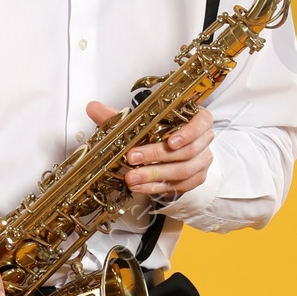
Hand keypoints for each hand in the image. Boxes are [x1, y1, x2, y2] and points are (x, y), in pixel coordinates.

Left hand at [86, 100, 213, 199]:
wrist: (171, 150)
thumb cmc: (160, 130)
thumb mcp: (140, 121)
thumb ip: (119, 116)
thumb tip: (93, 108)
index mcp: (197, 119)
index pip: (200, 123)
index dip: (187, 133)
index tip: (170, 142)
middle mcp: (203, 140)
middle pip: (186, 150)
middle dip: (157, 156)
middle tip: (133, 158)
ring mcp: (201, 161)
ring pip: (182, 171)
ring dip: (154, 175)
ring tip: (132, 177)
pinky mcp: (195, 179)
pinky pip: (178, 186)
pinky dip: (156, 187)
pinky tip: (140, 186)